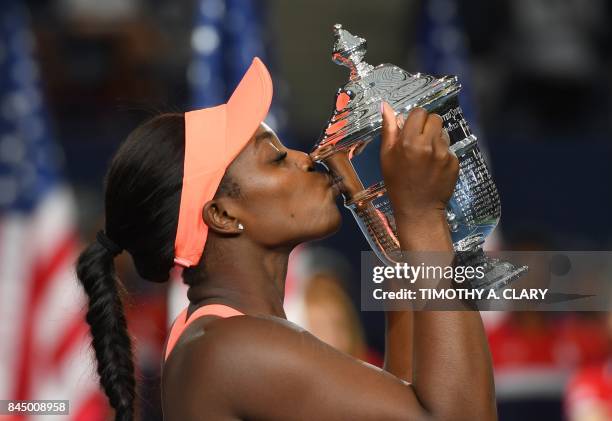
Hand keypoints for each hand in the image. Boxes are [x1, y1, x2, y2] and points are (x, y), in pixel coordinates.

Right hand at [380, 102, 458, 224]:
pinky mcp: (455, 163)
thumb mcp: (386, 156)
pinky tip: (434, 167)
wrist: (418, 209)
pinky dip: (443, 154)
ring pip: (443, 133)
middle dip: (428, 126)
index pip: (419, 112)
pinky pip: (450, 148)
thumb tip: (386, 106)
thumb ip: (389, 129)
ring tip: (426, 156)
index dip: (415, 120)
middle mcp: (429, 145)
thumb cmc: (397, 183)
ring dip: (436, 139)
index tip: (411, 130)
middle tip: (420, 141)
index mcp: (409, 142)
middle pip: (435, 118)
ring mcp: (444, 154)